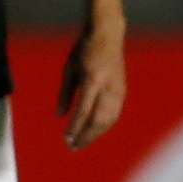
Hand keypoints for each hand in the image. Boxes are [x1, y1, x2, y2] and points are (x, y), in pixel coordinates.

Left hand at [57, 21, 126, 150]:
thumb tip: (60, 116)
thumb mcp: (69, 68)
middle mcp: (108, 86)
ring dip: (95, 134)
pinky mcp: (122, 90)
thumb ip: (65, 94)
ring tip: (81, 142)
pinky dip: (104, 126)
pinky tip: (94, 131)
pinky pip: (114, 114)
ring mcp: (118, 89)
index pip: (84, 110)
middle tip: (72, 146)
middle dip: (85, 136)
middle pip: (98, 120)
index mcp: (93, 79)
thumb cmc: (84, 49)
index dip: (75, 127)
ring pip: (108, 120)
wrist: (107, 34)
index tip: (66, 138)